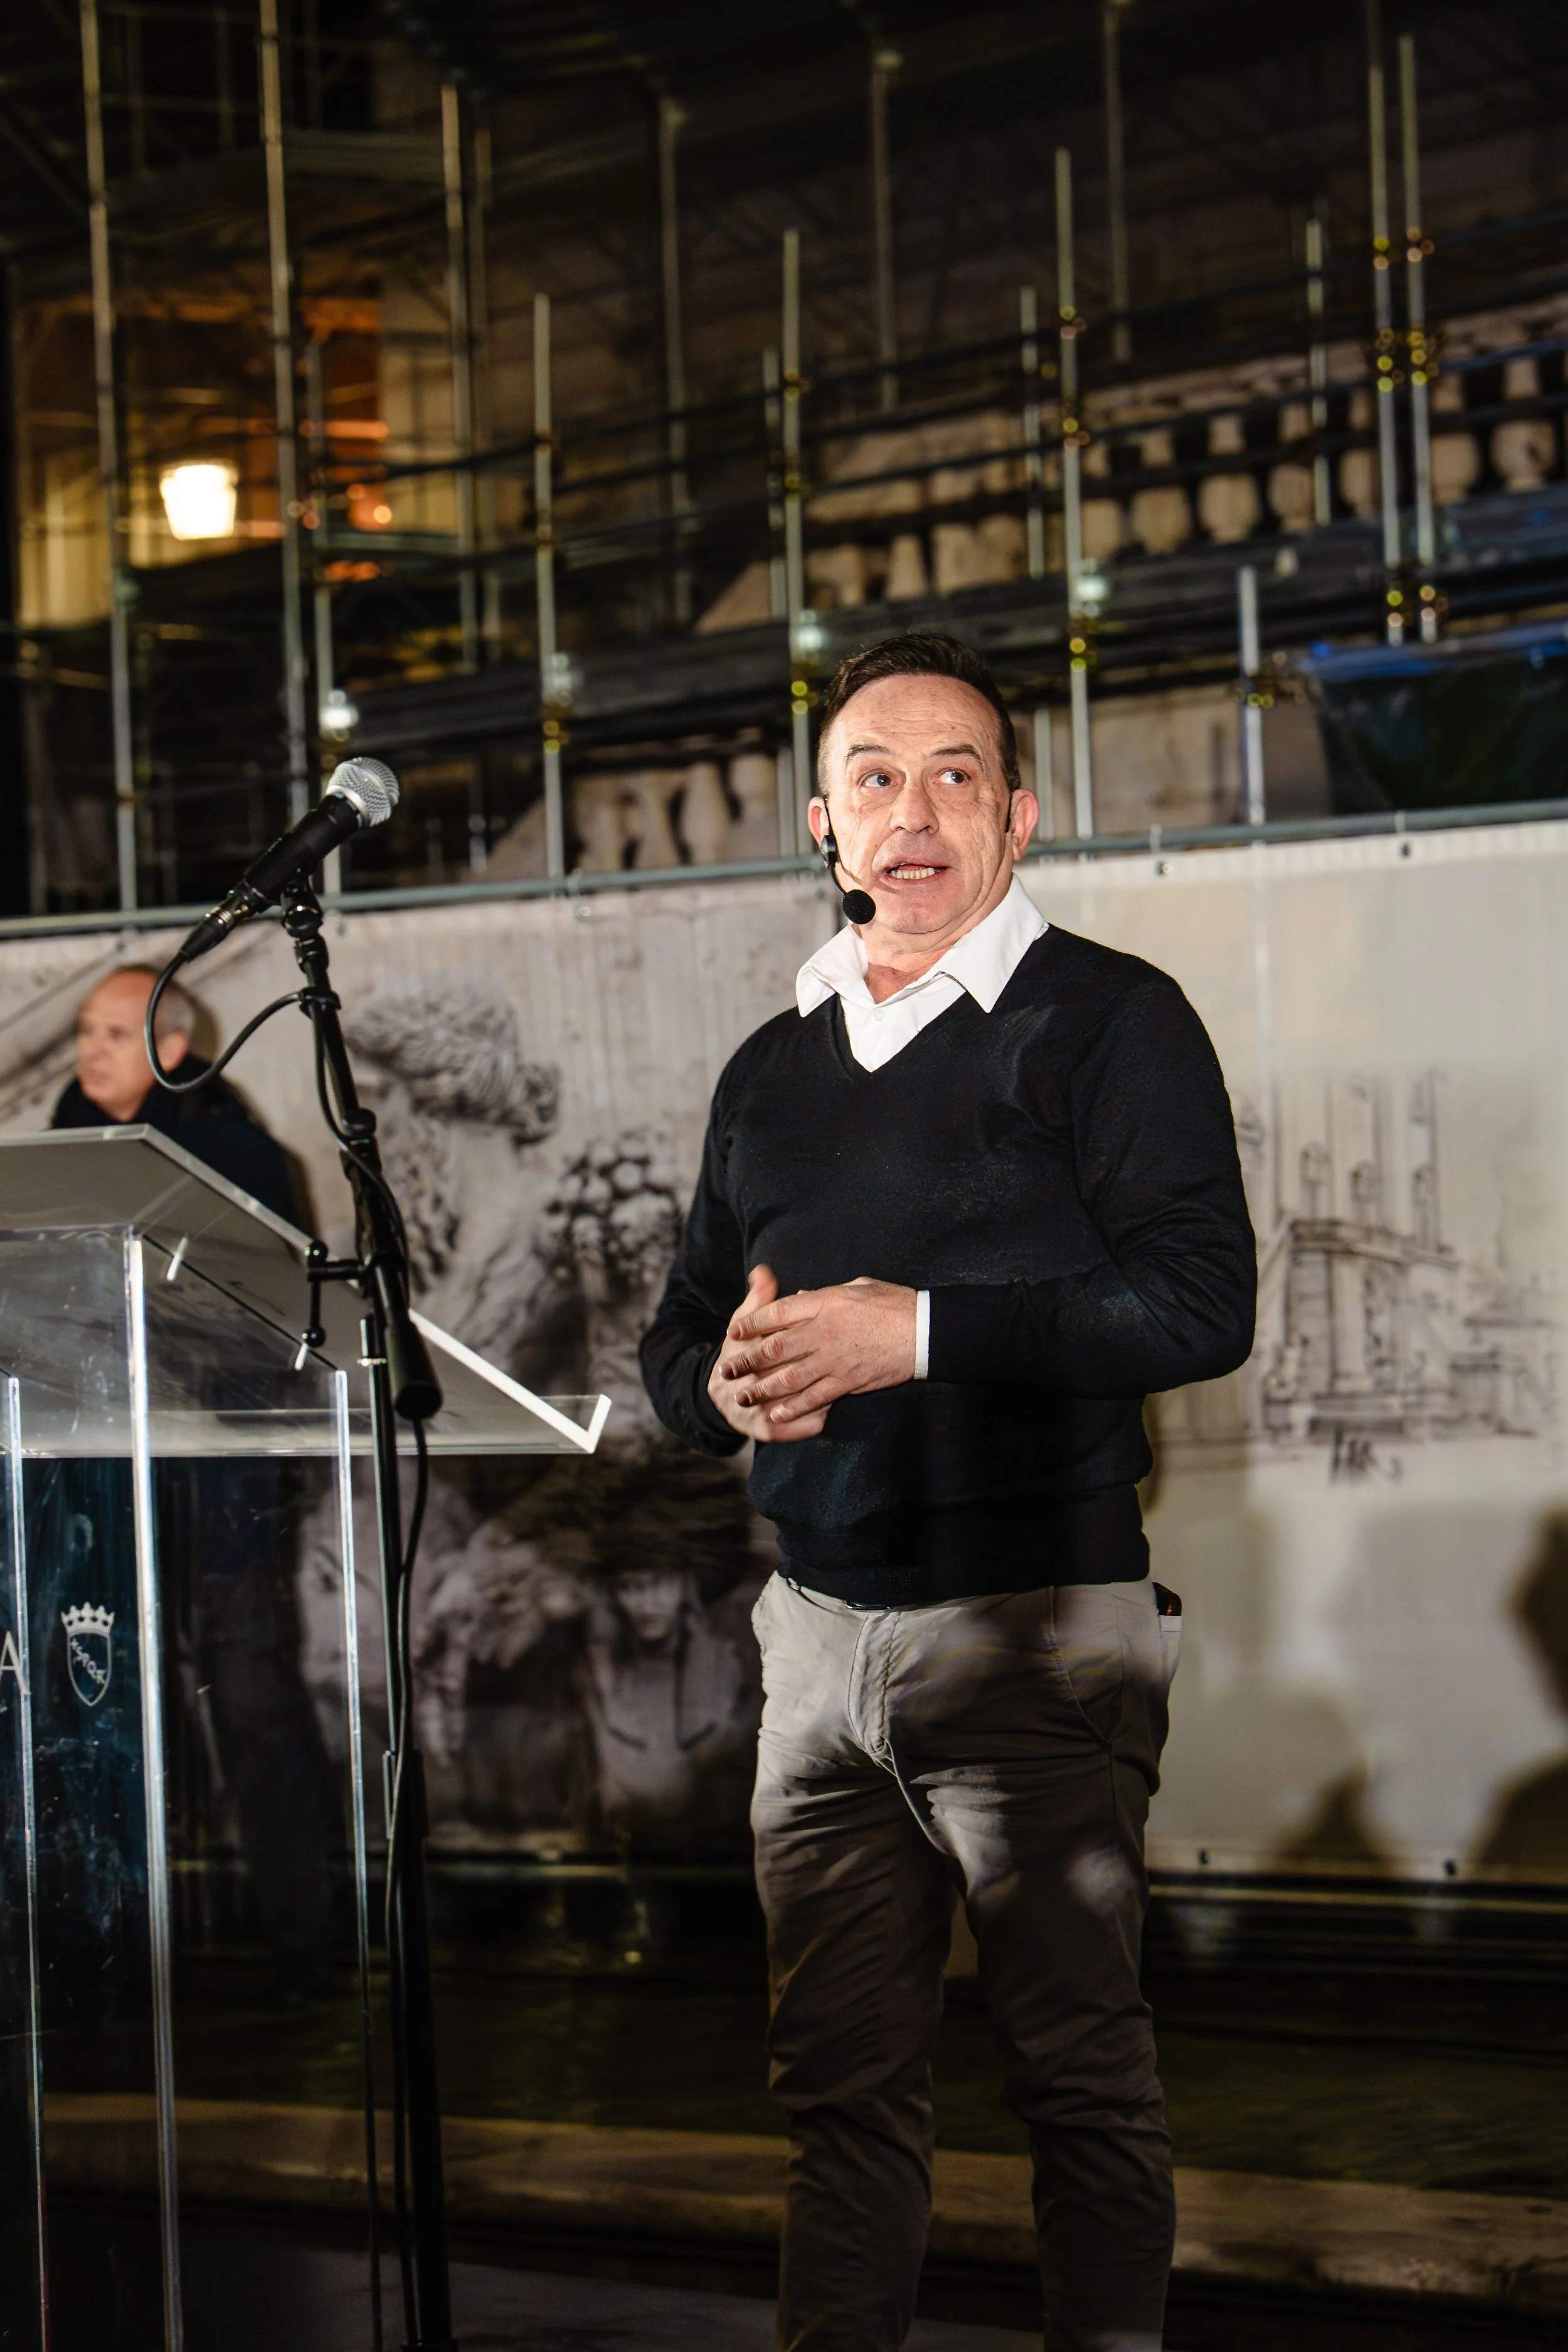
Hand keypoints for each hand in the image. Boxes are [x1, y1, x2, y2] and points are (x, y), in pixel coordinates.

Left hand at [718, 1270, 917, 1427]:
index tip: (734, 1332)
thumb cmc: (894, 1302)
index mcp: (825, 1302)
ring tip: (743, 1396)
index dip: (752, 1323)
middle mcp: (823, 1331)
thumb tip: (800, 1297)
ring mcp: (835, 1359)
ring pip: (789, 1377)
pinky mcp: (848, 1381)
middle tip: (726, 1371)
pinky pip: (815, 1397)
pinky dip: (793, 1407)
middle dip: (747, 1360)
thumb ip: (824, 1295)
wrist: (925, 1330)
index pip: (778, 1312)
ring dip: (762, 1389)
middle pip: (775, 1347)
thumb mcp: (857, 1286)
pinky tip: (776, 1414)